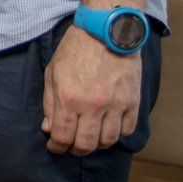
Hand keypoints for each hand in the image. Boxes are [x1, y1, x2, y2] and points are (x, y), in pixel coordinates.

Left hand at [42, 22, 140, 155]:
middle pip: (86, 144)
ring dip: (96, 145)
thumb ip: (50, 103)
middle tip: (71, 147)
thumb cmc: (75, 50)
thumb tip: (49, 128)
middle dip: (75, 150)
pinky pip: (127, 130)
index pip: (62, 136)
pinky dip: (117, 135)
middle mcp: (94, 105)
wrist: (106, 32)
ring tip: (89, 139)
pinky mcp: (133, 101)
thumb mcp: (52, 73)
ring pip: (108, 141)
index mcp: (69, 98)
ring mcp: (116, 104)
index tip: (54, 147)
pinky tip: (107, 130)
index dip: (56, 147)